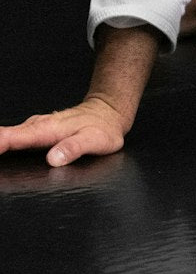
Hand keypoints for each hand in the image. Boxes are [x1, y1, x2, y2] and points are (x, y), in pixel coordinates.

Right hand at [0, 96, 127, 166]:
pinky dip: (0, 144)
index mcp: (45, 130)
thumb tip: (53, 160)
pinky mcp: (33, 132)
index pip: (11, 139)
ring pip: (4, 137)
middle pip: (1, 138)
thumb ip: (75, 148)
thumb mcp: (96, 141)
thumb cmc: (102, 129)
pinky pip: (11, 139)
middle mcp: (34, 127)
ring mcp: (32, 129)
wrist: (108, 112)